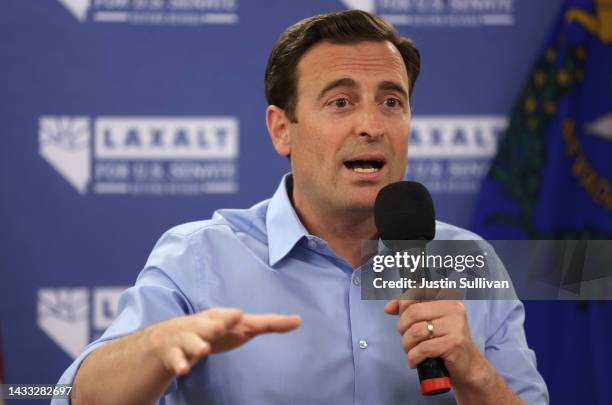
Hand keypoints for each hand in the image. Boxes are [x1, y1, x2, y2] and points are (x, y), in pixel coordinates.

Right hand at [145, 308, 301, 375]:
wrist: (170, 337)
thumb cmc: (214, 330)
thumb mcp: (241, 326)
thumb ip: (268, 324)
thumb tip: (299, 320)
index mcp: (219, 317)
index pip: (228, 317)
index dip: (231, 317)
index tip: (238, 316)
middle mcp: (203, 325)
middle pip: (208, 325)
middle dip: (214, 326)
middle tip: (221, 327)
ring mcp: (187, 339)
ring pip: (191, 341)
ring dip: (197, 345)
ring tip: (203, 350)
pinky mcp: (175, 354)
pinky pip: (177, 360)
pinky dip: (180, 364)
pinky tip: (184, 370)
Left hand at [384, 299, 487, 386]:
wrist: (468, 364)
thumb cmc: (445, 340)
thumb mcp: (429, 320)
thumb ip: (409, 309)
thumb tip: (389, 308)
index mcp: (447, 298)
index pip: (418, 291)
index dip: (402, 301)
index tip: (395, 312)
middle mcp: (453, 308)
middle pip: (413, 312)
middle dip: (402, 328)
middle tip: (406, 338)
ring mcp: (455, 326)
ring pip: (416, 331)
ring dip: (407, 344)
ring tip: (410, 351)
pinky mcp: (454, 343)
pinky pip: (423, 348)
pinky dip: (413, 357)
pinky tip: (414, 361)